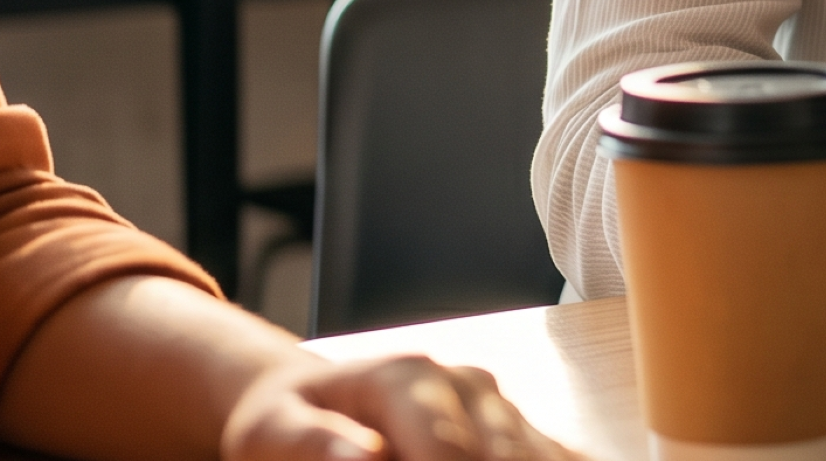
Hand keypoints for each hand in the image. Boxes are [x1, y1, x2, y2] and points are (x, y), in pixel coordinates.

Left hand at [226, 354, 580, 460]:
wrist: (319, 400)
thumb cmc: (288, 422)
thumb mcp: (270, 431)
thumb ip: (312, 443)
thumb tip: (366, 457)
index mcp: (408, 374)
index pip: (447, 450)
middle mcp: (468, 382)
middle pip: (504, 459)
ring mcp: (499, 403)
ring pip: (537, 459)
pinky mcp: (517, 428)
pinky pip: (555, 456)